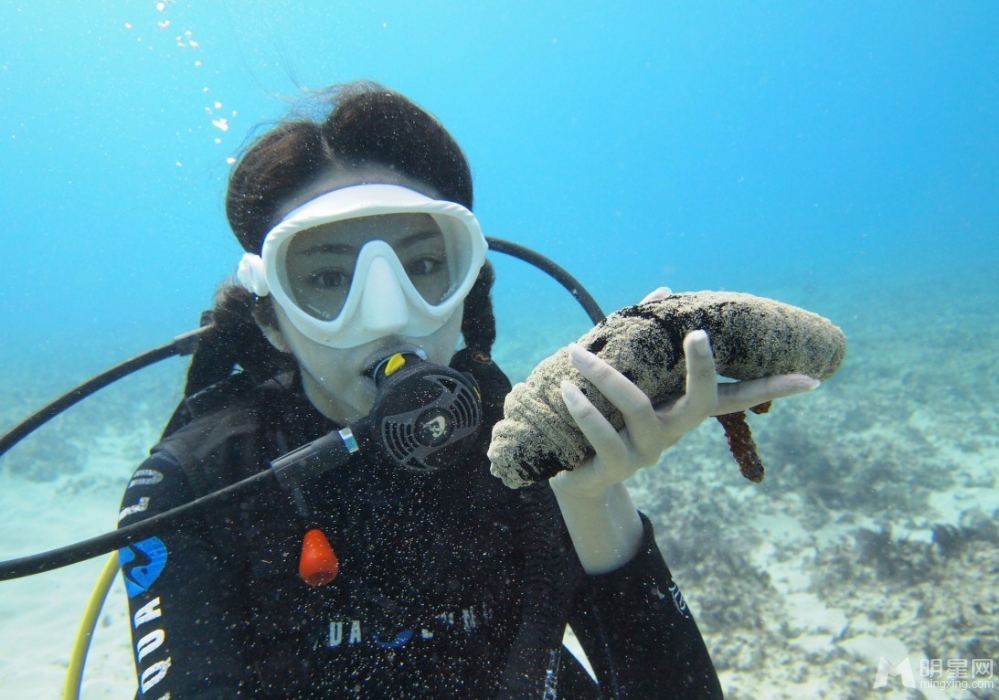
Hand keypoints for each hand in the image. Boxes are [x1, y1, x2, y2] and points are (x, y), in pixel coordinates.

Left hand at [549, 328, 818, 500]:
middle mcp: (674, 432)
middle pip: (703, 401)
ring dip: (603, 375)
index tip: (811, 378)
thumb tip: (665, 290)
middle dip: (702, 368)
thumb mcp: (626, 380)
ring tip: (575, 353)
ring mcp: (647, 453)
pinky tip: (565, 387)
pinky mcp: (615, 468)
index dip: (774, 389)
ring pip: (636, 407)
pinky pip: (601, 433)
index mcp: (682, 410)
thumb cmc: (605, 417)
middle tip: (696, 333)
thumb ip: (643, 340)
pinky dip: (582, 407)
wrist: (573, 476)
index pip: (737, 397)